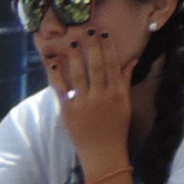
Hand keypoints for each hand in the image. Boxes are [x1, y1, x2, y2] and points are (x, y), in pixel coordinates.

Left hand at [52, 25, 134, 175]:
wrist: (103, 152)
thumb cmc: (116, 127)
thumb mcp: (125, 103)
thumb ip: (124, 80)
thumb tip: (131, 60)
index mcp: (117, 93)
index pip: (113, 66)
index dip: (108, 49)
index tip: (104, 35)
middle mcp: (101, 95)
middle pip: (96, 66)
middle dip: (92, 47)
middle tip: (87, 31)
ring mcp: (84, 103)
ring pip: (78, 74)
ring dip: (74, 57)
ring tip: (71, 42)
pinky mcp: (68, 110)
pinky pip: (61, 89)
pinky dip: (56, 75)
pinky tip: (53, 62)